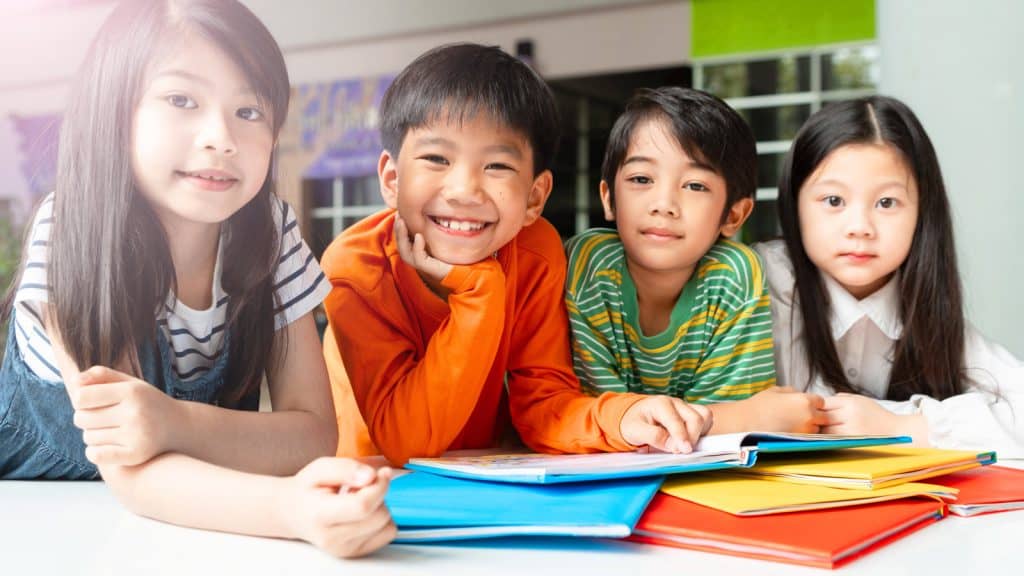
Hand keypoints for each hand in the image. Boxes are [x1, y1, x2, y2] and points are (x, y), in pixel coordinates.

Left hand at [71, 366, 179, 465]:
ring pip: (88, 438)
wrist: (179, 426)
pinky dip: (95, 452)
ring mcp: (136, 435)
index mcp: (132, 391)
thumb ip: (101, 375)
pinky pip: (96, 455)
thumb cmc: (146, 402)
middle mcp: (135, 412)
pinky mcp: (136, 454)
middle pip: (81, 418)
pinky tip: (106, 446)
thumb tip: (74, 381)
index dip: (80, 400)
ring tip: (110, 430)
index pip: (81, 398)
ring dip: (93, 435)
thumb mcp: (129, 382)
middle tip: (101, 418)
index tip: (91, 401)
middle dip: (85, 418)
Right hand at [280, 458, 395, 557]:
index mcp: (320, 515)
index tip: (382, 472)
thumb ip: (346, 469)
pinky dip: (381, 520)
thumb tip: (371, 476)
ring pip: (386, 524)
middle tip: (360, 486)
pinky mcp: (356, 553)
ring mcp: (345, 549)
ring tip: (357, 499)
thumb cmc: (308, 489)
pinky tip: (363, 512)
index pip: (362, 506)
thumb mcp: (320, 468)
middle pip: (378, 516)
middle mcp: (332, 539)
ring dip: (379, 507)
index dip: (379, 487)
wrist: (294, 513)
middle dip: (378, 494)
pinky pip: (388, 533)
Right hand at [394, 214, 451, 290]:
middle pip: (401, 244)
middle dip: (397, 229)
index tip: (399, 212)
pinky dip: (417, 247)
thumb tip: (430, 207)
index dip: (398, 226)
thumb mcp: (440, 236)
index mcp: (416, 250)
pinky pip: (418, 259)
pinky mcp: (428, 268)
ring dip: (402, 237)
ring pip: (405, 252)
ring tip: (402, 222)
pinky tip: (418, 236)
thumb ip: (433, 226)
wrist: (463, 269)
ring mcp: (421, 264)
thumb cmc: (452, 253)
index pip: (402, 238)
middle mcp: (416, 257)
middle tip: (398, 215)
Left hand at [620, 395, 712, 452]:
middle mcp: (676, 403)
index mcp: (660, 404)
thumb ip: (653, 437)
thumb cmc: (633, 422)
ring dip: (699, 433)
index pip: (676, 420)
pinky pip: (706, 420)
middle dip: (692, 437)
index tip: (684, 450)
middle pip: (695, 418)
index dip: (681, 436)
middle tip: (683, 452)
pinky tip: (688, 440)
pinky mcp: (692, 413)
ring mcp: (685, 407)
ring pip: (704, 417)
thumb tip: (674, 446)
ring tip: (685, 445)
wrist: (634, 417)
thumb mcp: (634, 430)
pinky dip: (702, 431)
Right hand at [725, 386, 827, 432]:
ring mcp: (805, 431)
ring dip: (810, 427)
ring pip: (817, 429)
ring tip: (795, 425)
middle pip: (824, 417)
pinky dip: (803, 435)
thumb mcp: (777, 390)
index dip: (814, 403)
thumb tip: (799, 395)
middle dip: (816, 416)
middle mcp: (810, 416)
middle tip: (802, 416)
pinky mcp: (799, 442)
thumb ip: (793, 392)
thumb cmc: (759, 405)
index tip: (807, 405)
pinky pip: (808, 438)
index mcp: (805, 400)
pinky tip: (791, 432)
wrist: (747, 422)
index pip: (821, 402)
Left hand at [820, 393, 923, 437]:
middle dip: (815, 420)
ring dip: (820, 432)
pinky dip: (829, 441)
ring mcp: (852, 432)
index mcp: (851, 404)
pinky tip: (828, 440)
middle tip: (811, 422)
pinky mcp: (853, 444)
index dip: (816, 407)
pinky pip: (834, 442)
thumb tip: (821, 401)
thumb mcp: (861, 400)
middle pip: (821, 418)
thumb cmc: (877, 415)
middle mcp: (851, 416)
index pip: (824, 403)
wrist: (897, 432)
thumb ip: (842, 398)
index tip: (814, 410)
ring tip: (819, 432)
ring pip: (826, 432)